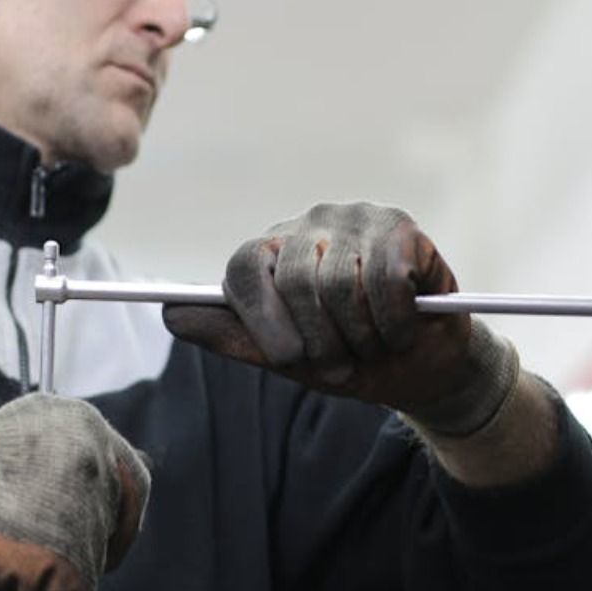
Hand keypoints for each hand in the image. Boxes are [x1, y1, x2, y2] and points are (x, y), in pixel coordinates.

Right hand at [0, 387, 150, 590]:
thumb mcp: (32, 430)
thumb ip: (74, 455)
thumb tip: (102, 495)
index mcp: (91, 427)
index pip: (135, 483)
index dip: (122, 516)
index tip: (106, 540)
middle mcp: (98, 463)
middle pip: (113, 526)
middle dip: (84, 545)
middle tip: (47, 556)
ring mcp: (87, 510)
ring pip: (91, 564)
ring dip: (55, 569)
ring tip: (7, 549)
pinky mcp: (71, 558)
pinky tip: (9, 576)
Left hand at [163, 202, 518, 436]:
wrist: (423, 371)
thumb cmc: (351, 359)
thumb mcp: (286, 358)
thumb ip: (230, 334)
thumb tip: (168, 313)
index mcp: (272, 252)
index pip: (245, 266)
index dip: (262, 317)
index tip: (288, 357)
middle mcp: (308, 225)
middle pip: (295, 280)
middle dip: (322, 340)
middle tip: (344, 364)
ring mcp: (355, 219)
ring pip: (342, 283)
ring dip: (362, 336)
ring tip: (375, 347)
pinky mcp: (401, 226)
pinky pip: (386, 279)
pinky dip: (395, 322)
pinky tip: (404, 330)